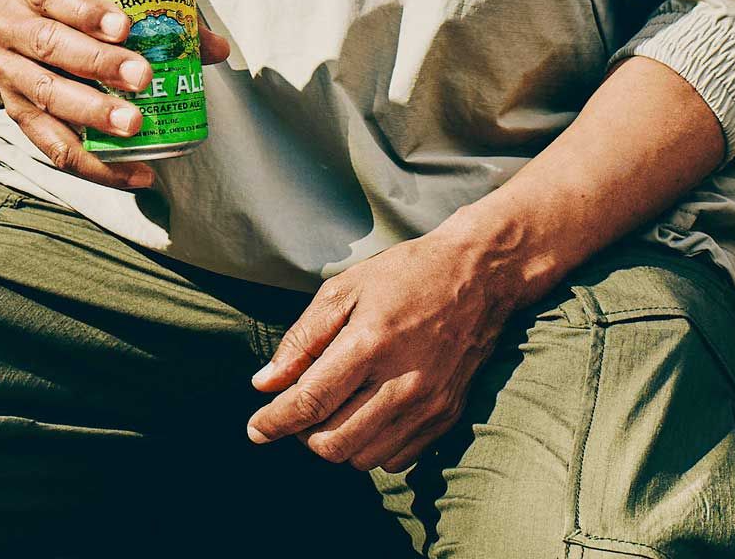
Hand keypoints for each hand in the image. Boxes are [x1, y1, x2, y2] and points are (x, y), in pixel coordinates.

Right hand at [0, 0, 229, 189]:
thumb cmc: (62, 7)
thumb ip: (153, 11)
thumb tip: (214, 47)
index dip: (86, 9)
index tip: (125, 25)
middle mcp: (12, 30)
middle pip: (50, 45)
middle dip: (98, 63)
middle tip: (142, 76)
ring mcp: (10, 75)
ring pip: (47, 96)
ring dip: (93, 113)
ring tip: (135, 124)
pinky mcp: (17, 116)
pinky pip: (53, 146)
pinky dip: (95, 165)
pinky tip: (135, 174)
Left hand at [245, 230, 520, 472]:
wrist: (479, 277)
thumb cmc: (405, 275)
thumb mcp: (344, 289)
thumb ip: (302, 340)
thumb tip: (265, 385)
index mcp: (370, 344)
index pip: (310, 402)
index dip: (275, 422)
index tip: (255, 430)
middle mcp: (402, 382)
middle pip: (332, 443)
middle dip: (304, 434)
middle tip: (301, 409)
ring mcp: (428, 404)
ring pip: (362, 458)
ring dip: (337, 441)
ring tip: (336, 409)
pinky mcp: (446, 416)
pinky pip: (395, 459)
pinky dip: (371, 446)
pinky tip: (368, 415)